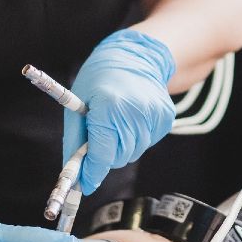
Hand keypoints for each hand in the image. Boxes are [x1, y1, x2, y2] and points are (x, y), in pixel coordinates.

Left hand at [63, 29, 175, 194]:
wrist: (134, 57)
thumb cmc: (99, 79)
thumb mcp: (77, 105)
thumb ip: (75, 141)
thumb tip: (76, 175)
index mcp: (110, 107)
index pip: (102, 154)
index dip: (92, 172)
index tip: (84, 184)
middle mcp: (135, 113)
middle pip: (118, 157)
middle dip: (105, 155)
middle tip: (97, 138)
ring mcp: (154, 116)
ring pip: (133, 153)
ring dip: (120, 146)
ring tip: (114, 122)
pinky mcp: (165, 118)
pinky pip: (146, 143)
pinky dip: (135, 137)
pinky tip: (130, 118)